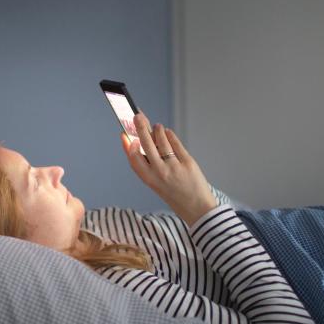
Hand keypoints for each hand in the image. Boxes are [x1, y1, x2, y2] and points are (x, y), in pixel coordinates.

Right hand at [121, 112, 217, 226]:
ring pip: (162, 140)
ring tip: (156, 126)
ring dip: (157, 130)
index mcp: (149, 179)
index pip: (134, 158)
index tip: (126, 135)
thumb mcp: (156, 183)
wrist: (197, 207)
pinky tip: (167, 132)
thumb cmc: (174, 194)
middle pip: (147, 144)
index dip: (129, 145)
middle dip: (140, 127)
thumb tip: (139, 143)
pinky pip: (175, 143)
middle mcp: (160, 172)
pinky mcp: (187, 162)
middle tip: (137, 116)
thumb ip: (148, 165)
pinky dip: (170, 135)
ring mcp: (174, 166)